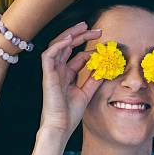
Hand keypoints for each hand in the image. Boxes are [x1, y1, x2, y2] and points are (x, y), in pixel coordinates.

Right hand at [39, 23, 103, 143]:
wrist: (60, 127)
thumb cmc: (70, 114)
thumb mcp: (87, 93)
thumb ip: (94, 80)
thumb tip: (105, 68)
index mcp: (66, 75)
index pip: (77, 55)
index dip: (90, 49)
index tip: (106, 46)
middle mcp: (58, 71)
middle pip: (67, 46)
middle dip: (81, 35)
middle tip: (97, 29)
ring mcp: (52, 72)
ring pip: (57, 46)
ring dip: (69, 34)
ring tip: (83, 27)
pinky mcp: (47, 75)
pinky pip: (49, 55)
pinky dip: (58, 45)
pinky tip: (70, 39)